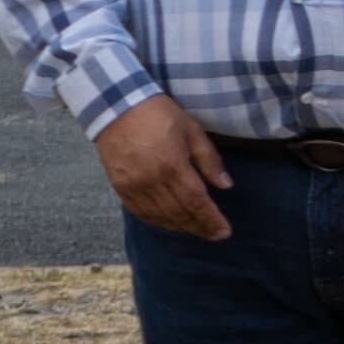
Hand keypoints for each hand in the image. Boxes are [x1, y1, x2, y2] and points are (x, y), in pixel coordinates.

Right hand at [94, 95, 231, 241]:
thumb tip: (226, 186)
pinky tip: (169, 223)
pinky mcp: (119, 187)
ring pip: (159, 216)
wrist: (117, 109)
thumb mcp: (192, 131)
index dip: (211, 220)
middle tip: (214, 235)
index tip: (224, 231)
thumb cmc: (160, 116)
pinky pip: (140, 212)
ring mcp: (133, 186)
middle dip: (199, 227)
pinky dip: (156, 221)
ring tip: (197, 230)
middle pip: (179, 213)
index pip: (196, 202)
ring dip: (180, 227)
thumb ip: (210, 161)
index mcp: (173, 166)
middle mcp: (151, 181)